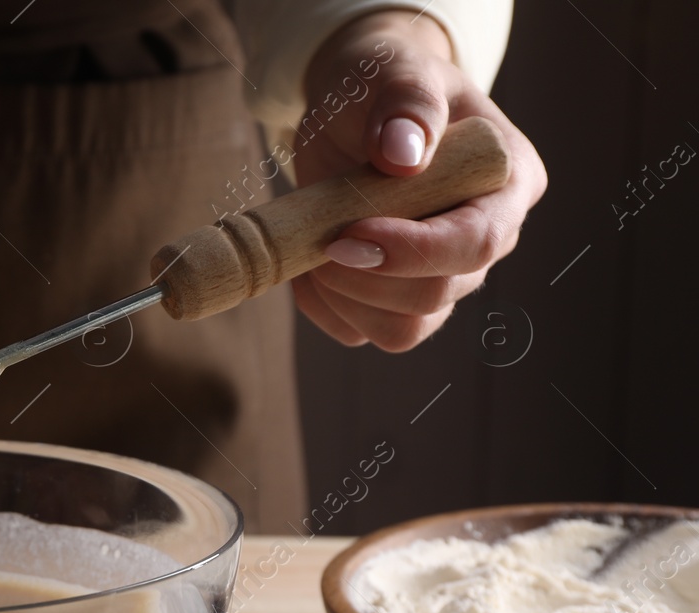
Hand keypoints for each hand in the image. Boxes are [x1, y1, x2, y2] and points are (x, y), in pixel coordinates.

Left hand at [291, 12, 546, 350]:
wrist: (354, 113)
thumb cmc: (384, 87)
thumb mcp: (396, 73)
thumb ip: (407, 104)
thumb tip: (404, 154)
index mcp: (509, 182)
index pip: (479, 241)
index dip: (414, 250)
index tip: (350, 233)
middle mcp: (487, 239)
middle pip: (438, 294)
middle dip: (368, 278)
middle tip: (322, 239)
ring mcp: (445, 276)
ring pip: (403, 330)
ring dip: (345, 299)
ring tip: (316, 246)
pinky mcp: (397, 301)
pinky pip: (361, 332)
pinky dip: (325, 307)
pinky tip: (310, 263)